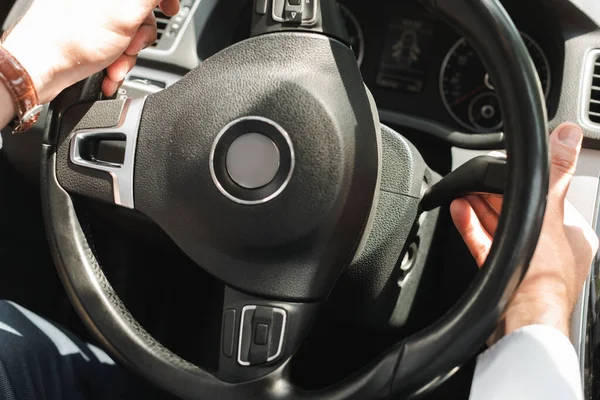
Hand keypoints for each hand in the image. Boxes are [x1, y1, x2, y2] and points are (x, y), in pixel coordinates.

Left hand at [1, 0, 178, 102]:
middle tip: (129, 46)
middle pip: (141, 12)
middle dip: (139, 38)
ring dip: (128, 55)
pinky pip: (115, 44)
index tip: (170, 11)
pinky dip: (117, 61)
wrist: (40, 69)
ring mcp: (92, 14)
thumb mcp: (126, 12)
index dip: (164, 0)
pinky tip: (109, 70)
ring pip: (129, 32)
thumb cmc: (71, 39)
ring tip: (115, 66)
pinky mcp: (88, 33)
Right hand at [450, 123, 598, 342]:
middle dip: (494, 194)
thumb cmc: (543, 276)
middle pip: (519, 212)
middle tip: (475, 178)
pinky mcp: (502, 275)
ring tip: (462, 191)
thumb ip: (555, 173)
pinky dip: (472, 227)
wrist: (521, 322)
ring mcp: (524, 263)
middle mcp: (549, 249)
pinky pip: (485, 244)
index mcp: (571, 235)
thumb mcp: (550, 212)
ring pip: (500, 228)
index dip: (524, 182)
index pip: (547, 198)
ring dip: (480, 208)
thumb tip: (567, 136)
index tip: (504, 169)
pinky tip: (460, 212)